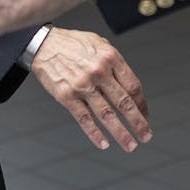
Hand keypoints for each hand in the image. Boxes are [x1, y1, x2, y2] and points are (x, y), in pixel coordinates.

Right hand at [32, 27, 150, 150]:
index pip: (133, 86)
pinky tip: (104, 143)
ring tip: (130, 145)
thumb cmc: (73, 44)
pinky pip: (84, 118)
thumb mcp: (100, 44)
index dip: (142, 104)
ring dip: (120, 133)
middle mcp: (99, 72)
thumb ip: (115, 63)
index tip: (145, 114)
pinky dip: (95, 133)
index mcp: (111, 58)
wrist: (43, 45)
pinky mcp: (67, 96)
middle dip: (138, 122)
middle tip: (146, 136)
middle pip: (124, 103)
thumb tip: (129, 84)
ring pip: (107, 114)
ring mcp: (83, 85)